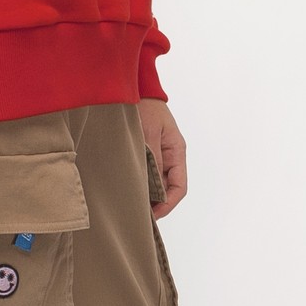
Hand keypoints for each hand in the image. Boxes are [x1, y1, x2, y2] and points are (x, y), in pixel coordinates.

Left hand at [138, 98, 186, 217]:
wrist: (135, 89)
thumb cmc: (145, 107)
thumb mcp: (149, 133)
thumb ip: (152, 158)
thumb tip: (153, 186)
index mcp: (177, 152)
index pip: (179, 187)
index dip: (168, 204)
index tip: (153, 215)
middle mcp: (170, 157)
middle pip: (167, 189)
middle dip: (155, 204)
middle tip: (138, 216)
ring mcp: (158, 156)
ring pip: (156, 184)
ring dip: (146, 195)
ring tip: (130, 205)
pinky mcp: (146, 154)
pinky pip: (146, 174)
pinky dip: (139, 184)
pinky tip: (127, 189)